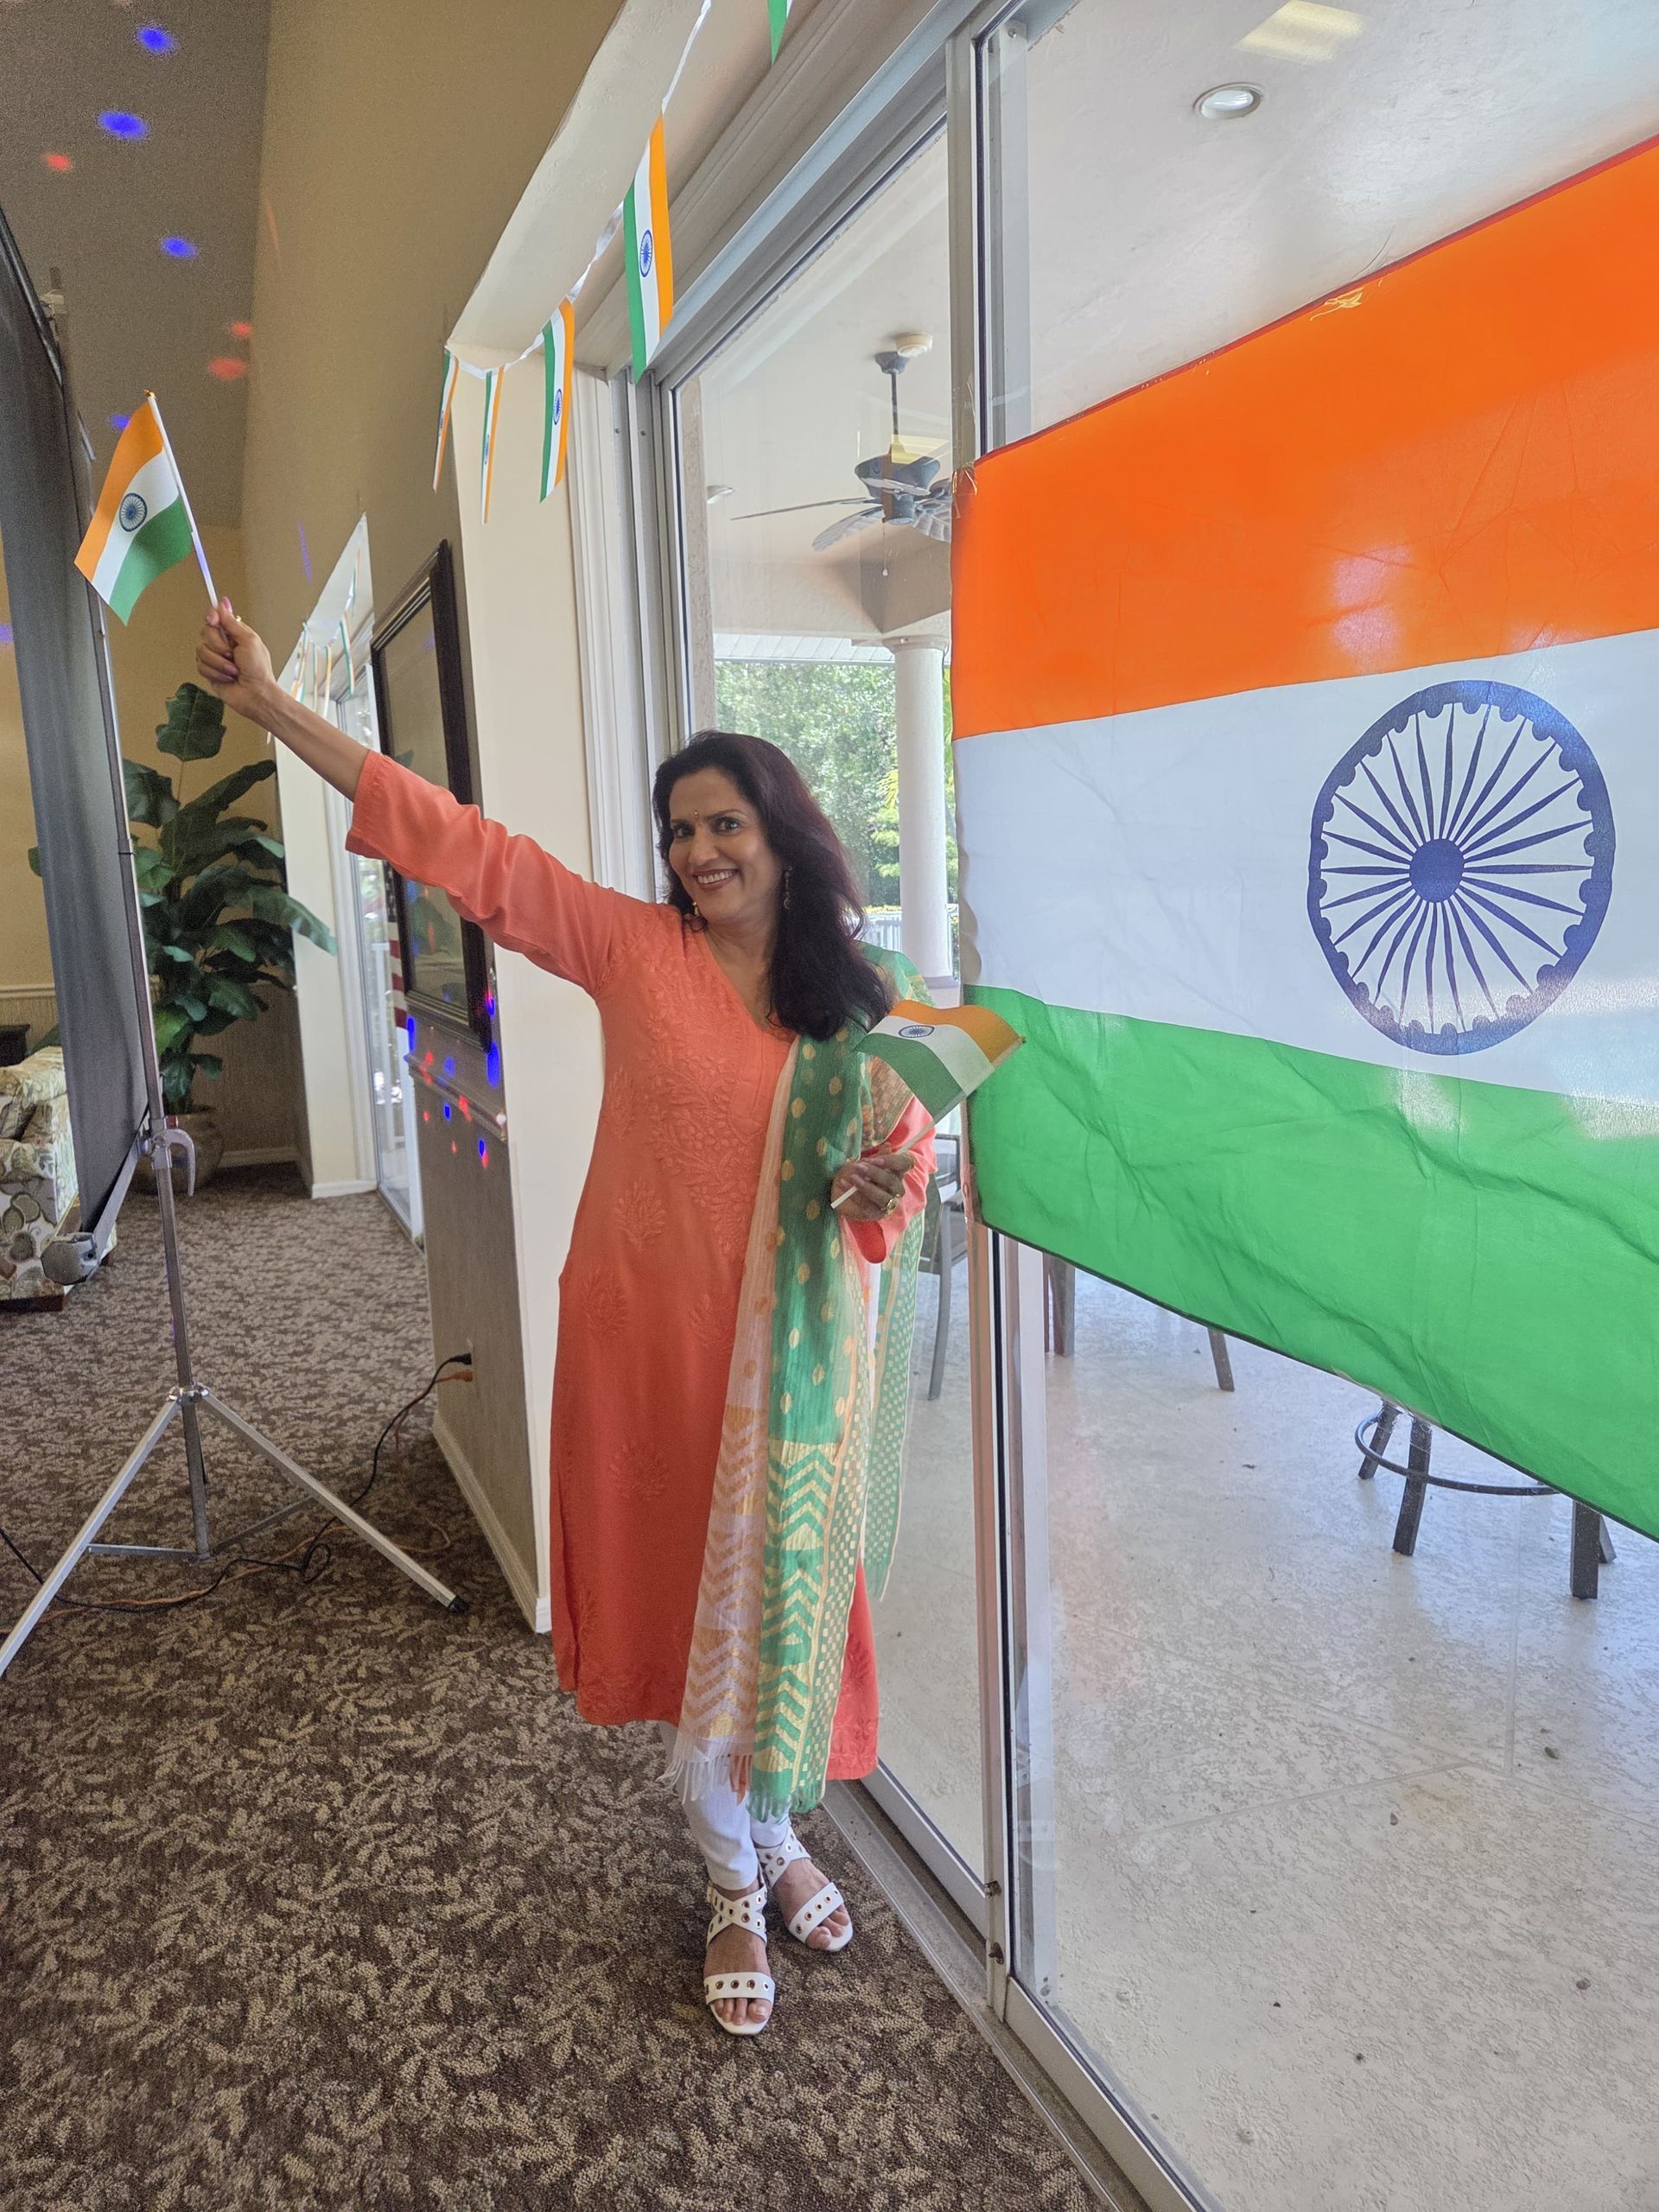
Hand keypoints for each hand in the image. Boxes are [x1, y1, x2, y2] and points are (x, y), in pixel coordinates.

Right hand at [196, 599, 275, 723]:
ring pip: (201, 650)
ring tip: (233, 671)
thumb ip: (233, 623)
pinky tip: (228, 678)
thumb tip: (223, 603)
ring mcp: (215, 657)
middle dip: (218, 645)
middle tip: (232, 655)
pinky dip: (216, 673)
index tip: (213, 620)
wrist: (256, 695)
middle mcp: (223, 644)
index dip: (212, 617)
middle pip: (205, 632)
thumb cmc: (259, 670)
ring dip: (219, 663)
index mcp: (234, 634)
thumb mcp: (249, 641)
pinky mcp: (210, 672)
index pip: (215, 617)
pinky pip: (201, 666)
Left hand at [830, 1147, 915, 1223]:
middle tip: (858, 1166)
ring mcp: (889, 1202)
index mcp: (898, 1171)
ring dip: (866, 1186)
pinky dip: (854, 1195)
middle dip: (874, 1173)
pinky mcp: (877, 1213)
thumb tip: (887, 1146)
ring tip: (852, 1177)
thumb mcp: (868, 1163)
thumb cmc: (862, 1174)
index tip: (878, 1160)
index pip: (905, 1164)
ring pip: (882, 1196)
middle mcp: (897, 1188)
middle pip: (891, 1180)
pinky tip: (844, 1184)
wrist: (849, 1194)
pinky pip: (867, 1205)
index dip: (893, 1162)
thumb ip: (877, 1157)